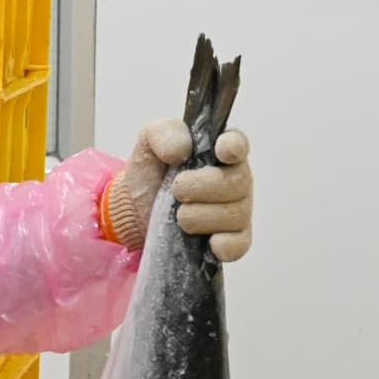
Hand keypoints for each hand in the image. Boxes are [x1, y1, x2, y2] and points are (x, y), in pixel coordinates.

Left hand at [103, 120, 253, 260]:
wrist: (139, 209)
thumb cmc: (153, 171)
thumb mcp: (150, 142)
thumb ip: (165, 133)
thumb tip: (182, 149)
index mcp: (221, 149)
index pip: (238, 143)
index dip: (233, 147)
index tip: (221, 152)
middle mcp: (236, 178)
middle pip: (237, 182)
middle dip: (202, 187)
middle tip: (176, 190)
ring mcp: (238, 210)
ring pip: (234, 214)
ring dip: (200, 216)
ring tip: (179, 217)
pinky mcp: (234, 238)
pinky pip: (239, 244)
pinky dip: (224, 245)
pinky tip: (210, 243)